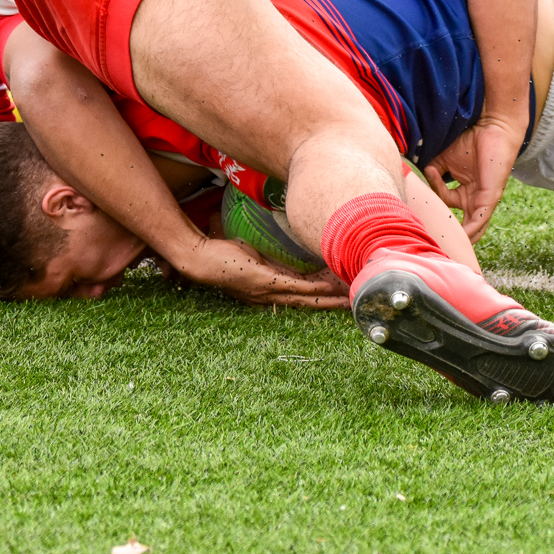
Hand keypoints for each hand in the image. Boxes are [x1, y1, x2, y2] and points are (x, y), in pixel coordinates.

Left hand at [158, 234, 348, 308]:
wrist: (199, 259)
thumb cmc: (220, 254)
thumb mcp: (250, 252)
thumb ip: (268, 256)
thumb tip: (280, 249)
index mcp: (267, 289)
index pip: (300, 295)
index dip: (322, 297)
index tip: (341, 295)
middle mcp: (269, 296)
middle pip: (307, 302)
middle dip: (332, 303)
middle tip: (355, 304)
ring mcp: (267, 290)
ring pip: (305, 297)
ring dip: (329, 299)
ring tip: (350, 299)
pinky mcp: (264, 280)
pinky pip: (294, 286)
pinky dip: (313, 289)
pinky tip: (329, 289)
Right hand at [423, 115, 527, 239]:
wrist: (492, 127)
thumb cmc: (471, 141)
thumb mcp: (444, 160)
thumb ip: (432, 174)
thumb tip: (414, 181)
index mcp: (465, 194)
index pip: (443, 205)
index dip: (432, 195)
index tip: (427, 173)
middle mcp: (475, 201)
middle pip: (461, 227)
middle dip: (449, 237)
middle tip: (433, 244)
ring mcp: (484, 202)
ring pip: (471, 229)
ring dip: (458, 238)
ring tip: (444, 246)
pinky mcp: (491, 198)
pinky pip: (479, 220)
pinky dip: (469, 230)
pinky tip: (460, 238)